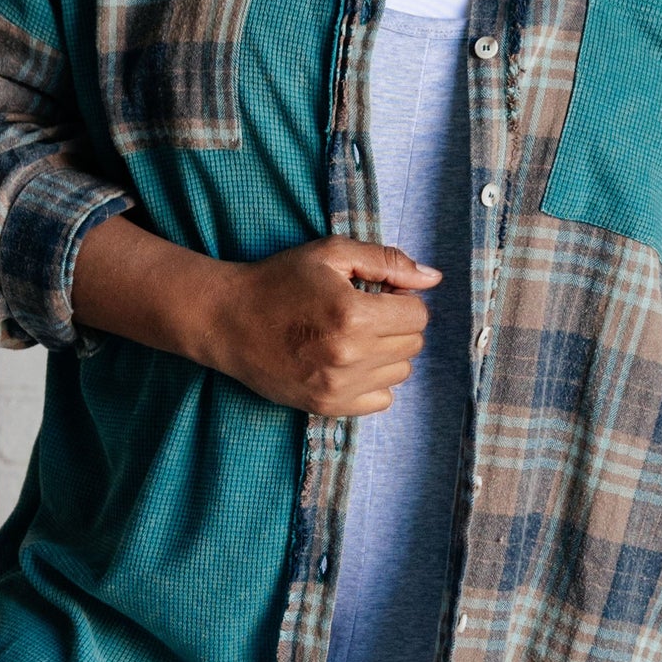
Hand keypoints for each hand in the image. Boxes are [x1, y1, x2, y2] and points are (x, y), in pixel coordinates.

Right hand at [205, 237, 440, 416]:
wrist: (228, 321)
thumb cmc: (279, 281)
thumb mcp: (331, 254)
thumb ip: (386, 261)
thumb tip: (434, 279)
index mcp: (354, 315)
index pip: (417, 314)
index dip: (401, 298)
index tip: (376, 293)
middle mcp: (350, 356)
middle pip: (412, 344)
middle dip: (396, 324)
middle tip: (363, 313)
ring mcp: (339, 386)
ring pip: (401, 372)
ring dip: (386, 353)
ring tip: (353, 337)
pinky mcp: (328, 407)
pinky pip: (382, 400)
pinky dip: (373, 381)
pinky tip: (348, 362)